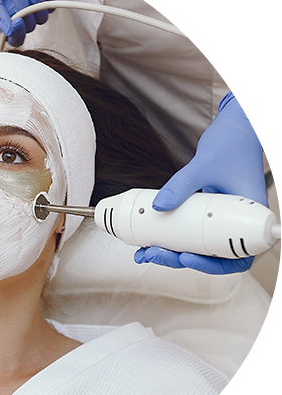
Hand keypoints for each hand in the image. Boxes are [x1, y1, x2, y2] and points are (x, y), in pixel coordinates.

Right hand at [0, 0, 53, 46]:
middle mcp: (16, 10)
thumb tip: (8, 32)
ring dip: (36, 6)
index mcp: (1, 13)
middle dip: (25, 16)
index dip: (16, 34)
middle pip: (28, 30)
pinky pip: (49, 6)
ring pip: (40, 20)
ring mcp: (31, 1)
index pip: (12, 37)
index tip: (16, 20)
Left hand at [136, 80, 281, 274]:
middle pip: (211, 256)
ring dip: (171, 253)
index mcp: (250, 217)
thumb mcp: (204, 164)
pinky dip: (172, 237)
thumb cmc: (231, 144)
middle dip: (179, 259)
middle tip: (152, 253)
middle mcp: (236, 223)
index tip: (187, 256)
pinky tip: (149, 240)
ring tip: (143, 252)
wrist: (235, 130)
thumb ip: (181, 184)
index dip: (212, 265)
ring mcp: (221, 219)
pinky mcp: (207, 213)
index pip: (237, 256)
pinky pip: (190, 231)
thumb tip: (156, 206)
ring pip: (198, 246)